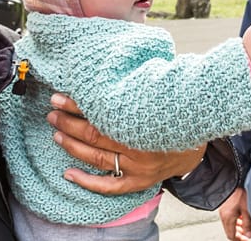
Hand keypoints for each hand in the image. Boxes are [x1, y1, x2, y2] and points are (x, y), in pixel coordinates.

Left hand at [47, 93, 205, 194]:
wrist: (198, 145)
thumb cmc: (174, 112)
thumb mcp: (161, 91)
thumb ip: (139, 83)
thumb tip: (114, 64)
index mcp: (144, 119)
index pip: (102, 113)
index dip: (78, 105)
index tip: (61, 96)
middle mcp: (140, 146)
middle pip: (95, 135)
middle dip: (69, 122)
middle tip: (52, 112)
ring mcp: (139, 167)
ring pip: (98, 158)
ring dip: (73, 145)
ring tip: (56, 132)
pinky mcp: (139, 182)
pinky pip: (109, 186)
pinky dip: (87, 181)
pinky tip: (68, 174)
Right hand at [218, 187, 250, 240]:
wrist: (232, 178)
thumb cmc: (239, 192)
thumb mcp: (247, 209)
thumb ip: (248, 224)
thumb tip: (249, 235)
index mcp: (228, 218)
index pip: (231, 236)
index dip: (239, 240)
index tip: (246, 240)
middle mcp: (224, 215)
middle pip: (230, 231)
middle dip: (239, 234)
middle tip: (247, 235)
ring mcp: (223, 210)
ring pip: (230, 224)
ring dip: (238, 227)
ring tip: (246, 225)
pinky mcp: (225, 204)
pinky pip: (229, 217)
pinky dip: (236, 220)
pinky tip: (242, 216)